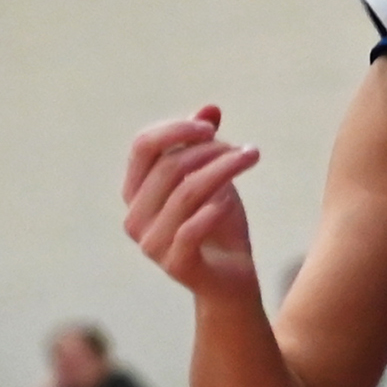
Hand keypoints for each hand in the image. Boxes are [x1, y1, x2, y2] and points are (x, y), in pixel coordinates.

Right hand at [123, 106, 264, 303]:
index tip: (210, 126)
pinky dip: (214, 209)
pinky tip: (231, 201)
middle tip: (244, 149)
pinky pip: (191, 229)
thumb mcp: (213, 178)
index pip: (142, 147)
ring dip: (223, 169)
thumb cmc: (217, 224)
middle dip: (210, 150)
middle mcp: (135, 217)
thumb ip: (205, 145)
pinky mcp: (175, 265)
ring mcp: (151, 244)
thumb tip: (211, 107)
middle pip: (168, 167)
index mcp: (135, 192)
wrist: (230, 278)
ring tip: (252, 157)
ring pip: (186, 193)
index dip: (175, 129)